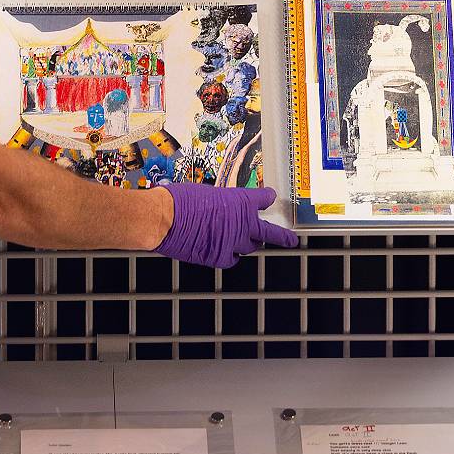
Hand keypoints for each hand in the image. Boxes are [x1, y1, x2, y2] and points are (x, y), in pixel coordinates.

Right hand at [153, 184, 297, 269]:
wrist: (164, 219)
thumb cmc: (178, 201)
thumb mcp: (205, 193)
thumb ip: (220, 203)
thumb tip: (221, 209)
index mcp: (239, 201)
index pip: (263, 199)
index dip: (267, 198)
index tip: (271, 198)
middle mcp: (242, 222)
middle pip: (269, 232)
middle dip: (280, 236)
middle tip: (290, 240)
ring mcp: (233, 242)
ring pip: (251, 247)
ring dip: (250, 244)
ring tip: (251, 244)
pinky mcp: (220, 257)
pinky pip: (232, 260)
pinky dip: (231, 256)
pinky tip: (227, 254)